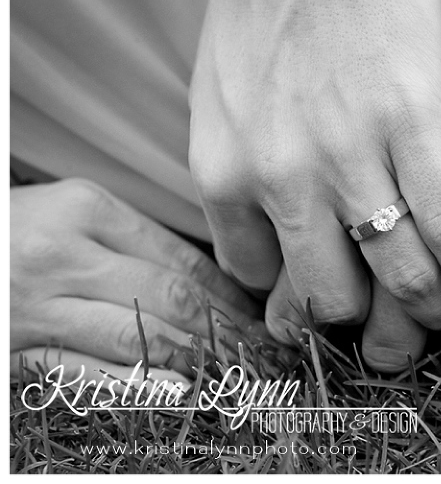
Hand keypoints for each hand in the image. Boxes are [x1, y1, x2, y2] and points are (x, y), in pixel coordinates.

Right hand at [10, 179, 260, 379]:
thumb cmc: (13, 230)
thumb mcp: (70, 211)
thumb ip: (131, 239)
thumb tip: (205, 280)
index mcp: (85, 209)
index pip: (178, 257)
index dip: (226, 291)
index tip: (255, 313)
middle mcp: (63, 254)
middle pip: (168, 296)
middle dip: (224, 327)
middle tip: (259, 350)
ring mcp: (36, 305)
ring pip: (136, 334)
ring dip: (194, 357)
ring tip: (234, 371)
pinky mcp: (13, 350)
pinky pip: (83, 371)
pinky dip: (134, 384)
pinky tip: (177, 388)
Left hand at [189, 0, 440, 349]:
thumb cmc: (264, 8)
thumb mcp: (215, 98)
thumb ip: (231, 172)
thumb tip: (261, 232)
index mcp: (223, 172)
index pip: (258, 276)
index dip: (297, 296)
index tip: (328, 291)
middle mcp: (281, 178)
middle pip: (328, 296)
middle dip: (362, 326)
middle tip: (389, 330)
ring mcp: (350, 153)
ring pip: (398, 277)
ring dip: (428, 312)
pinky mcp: (416, 122)